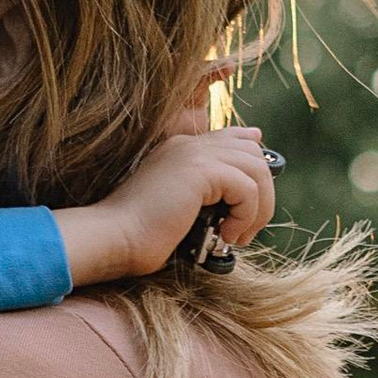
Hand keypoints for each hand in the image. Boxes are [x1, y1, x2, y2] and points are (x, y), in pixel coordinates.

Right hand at [55, 90, 278, 286]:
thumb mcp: (178, 211)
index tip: (261, 186)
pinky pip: (247, 188)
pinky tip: (226, 235)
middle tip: (246, 229)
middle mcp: (187, 145)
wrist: (114, 238)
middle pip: (252, 153)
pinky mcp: (200, 170)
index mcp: (179, 150)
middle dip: (262, 193)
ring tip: (238, 236)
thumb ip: (204, 197)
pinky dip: (246, 216)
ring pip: (256, 169)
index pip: (230, 138)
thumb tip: (231, 202)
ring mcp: (193, 154)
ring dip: (258, 208)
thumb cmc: (139, 237)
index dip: (253, 156)